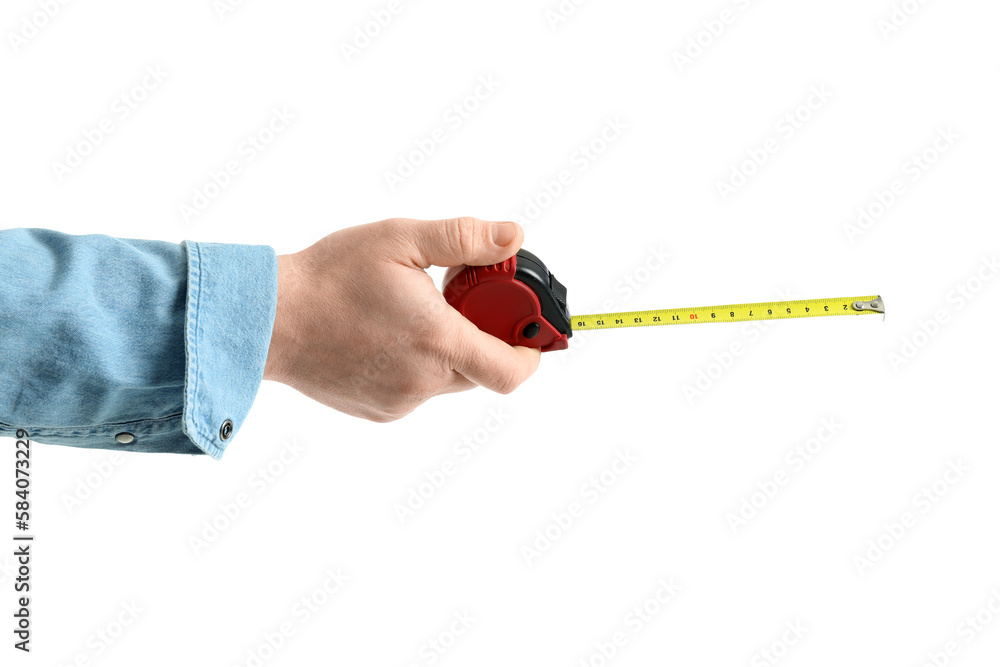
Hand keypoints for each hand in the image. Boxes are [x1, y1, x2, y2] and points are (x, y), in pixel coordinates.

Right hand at [262, 217, 541, 421]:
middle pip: (482, 370)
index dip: (530, 353)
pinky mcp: (380, 411)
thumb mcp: (400, 240)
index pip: (511, 370)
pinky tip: (385, 336)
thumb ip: (463, 239)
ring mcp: (400, 401)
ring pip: (449, 380)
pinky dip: (416, 365)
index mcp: (437, 340)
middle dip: (482, 336)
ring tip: (409, 313)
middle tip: (456, 299)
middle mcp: (423, 381)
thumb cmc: (329, 277)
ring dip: (445, 349)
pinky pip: (418, 390)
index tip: (528, 329)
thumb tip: (513, 236)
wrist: (268, 320)